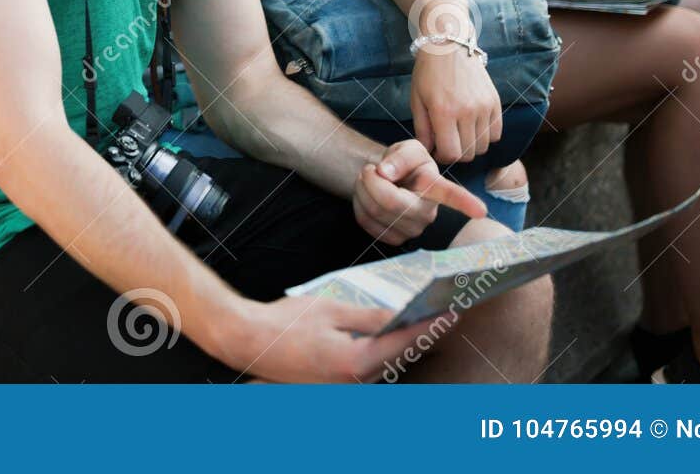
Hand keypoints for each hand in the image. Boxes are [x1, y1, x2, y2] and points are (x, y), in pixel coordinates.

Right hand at [212, 293, 446, 382]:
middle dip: (420, 338)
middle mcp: (354, 382)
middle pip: (398, 359)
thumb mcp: (330, 310)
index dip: (429, 326)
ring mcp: (345, 389)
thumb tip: (399, 315)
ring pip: (385, 368)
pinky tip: (387, 340)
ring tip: (421, 325)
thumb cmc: (285, 323)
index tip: (450, 313)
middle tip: (442, 317)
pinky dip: (382, 356)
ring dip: (402, 348)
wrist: (249, 342)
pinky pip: (368, 372)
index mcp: (354, 362)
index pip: (402, 342)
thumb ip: (369, 317)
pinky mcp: (336, 388)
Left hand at [352, 139, 485, 244]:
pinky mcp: (394, 239)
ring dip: (362, 189)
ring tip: (369, 179)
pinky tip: (367, 196)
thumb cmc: (402, 164)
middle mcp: (429, 212)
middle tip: (371, 169)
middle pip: (391, 202)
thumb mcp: (405, 149)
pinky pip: (365, 222)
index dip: (465, 202)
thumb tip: (385, 173)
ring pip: (374, 211)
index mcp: (435, 187)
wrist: (387, 179)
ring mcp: (412, 230)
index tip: (480, 211)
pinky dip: (358, 203)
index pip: (451, 194)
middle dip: (370, 180)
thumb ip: (400, 156)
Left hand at [410, 45, 502, 163]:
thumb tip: (428, 152)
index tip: (438, 150)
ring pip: (484, 146)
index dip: (443, 157)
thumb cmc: (427, 73)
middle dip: (456, 153)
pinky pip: (496, 133)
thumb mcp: (417, 100)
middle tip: (448, 142)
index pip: (451, 154)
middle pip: (469, 153)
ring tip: (460, 133)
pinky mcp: (495, 102)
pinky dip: (486, 136)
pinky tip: (473, 126)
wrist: (449, 46)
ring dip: (471, 146)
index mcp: (443, 112)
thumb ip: (422, 130)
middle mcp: (467, 112)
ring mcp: (484, 107)